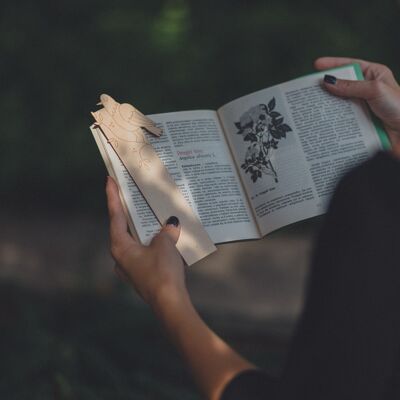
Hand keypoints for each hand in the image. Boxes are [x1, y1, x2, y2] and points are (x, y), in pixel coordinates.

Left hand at [105, 176, 185, 306]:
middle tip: (132, 195)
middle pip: (124, 229)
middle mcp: (121, 258)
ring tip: (155, 217)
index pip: (115, 216)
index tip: (109, 180)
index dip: (112, 196)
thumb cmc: (163, 271)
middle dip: (131, 213)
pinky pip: (147, 254)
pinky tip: (167, 240)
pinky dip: (154, 244)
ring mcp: (131, 269)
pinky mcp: (142, 276)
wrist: (169, 303)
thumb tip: (171, 225)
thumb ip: (166, 232)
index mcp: (120, 247)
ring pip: (137, 242)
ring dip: (145, 231)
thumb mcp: (165, 245)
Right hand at [315, 57, 399, 154]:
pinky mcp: (358, 123)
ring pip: (340, 103)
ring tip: (313, 104)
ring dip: (328, 104)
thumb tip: (328, 81)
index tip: (316, 65)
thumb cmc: (399, 108)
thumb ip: (351, 86)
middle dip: (326, 86)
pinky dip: (332, 119)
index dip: (333, 64)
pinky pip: (341, 119)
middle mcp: (367, 90)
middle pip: (342, 85)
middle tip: (309, 87)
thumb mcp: (375, 90)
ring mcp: (362, 107)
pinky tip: (323, 120)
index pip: (351, 65)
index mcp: (375, 75)